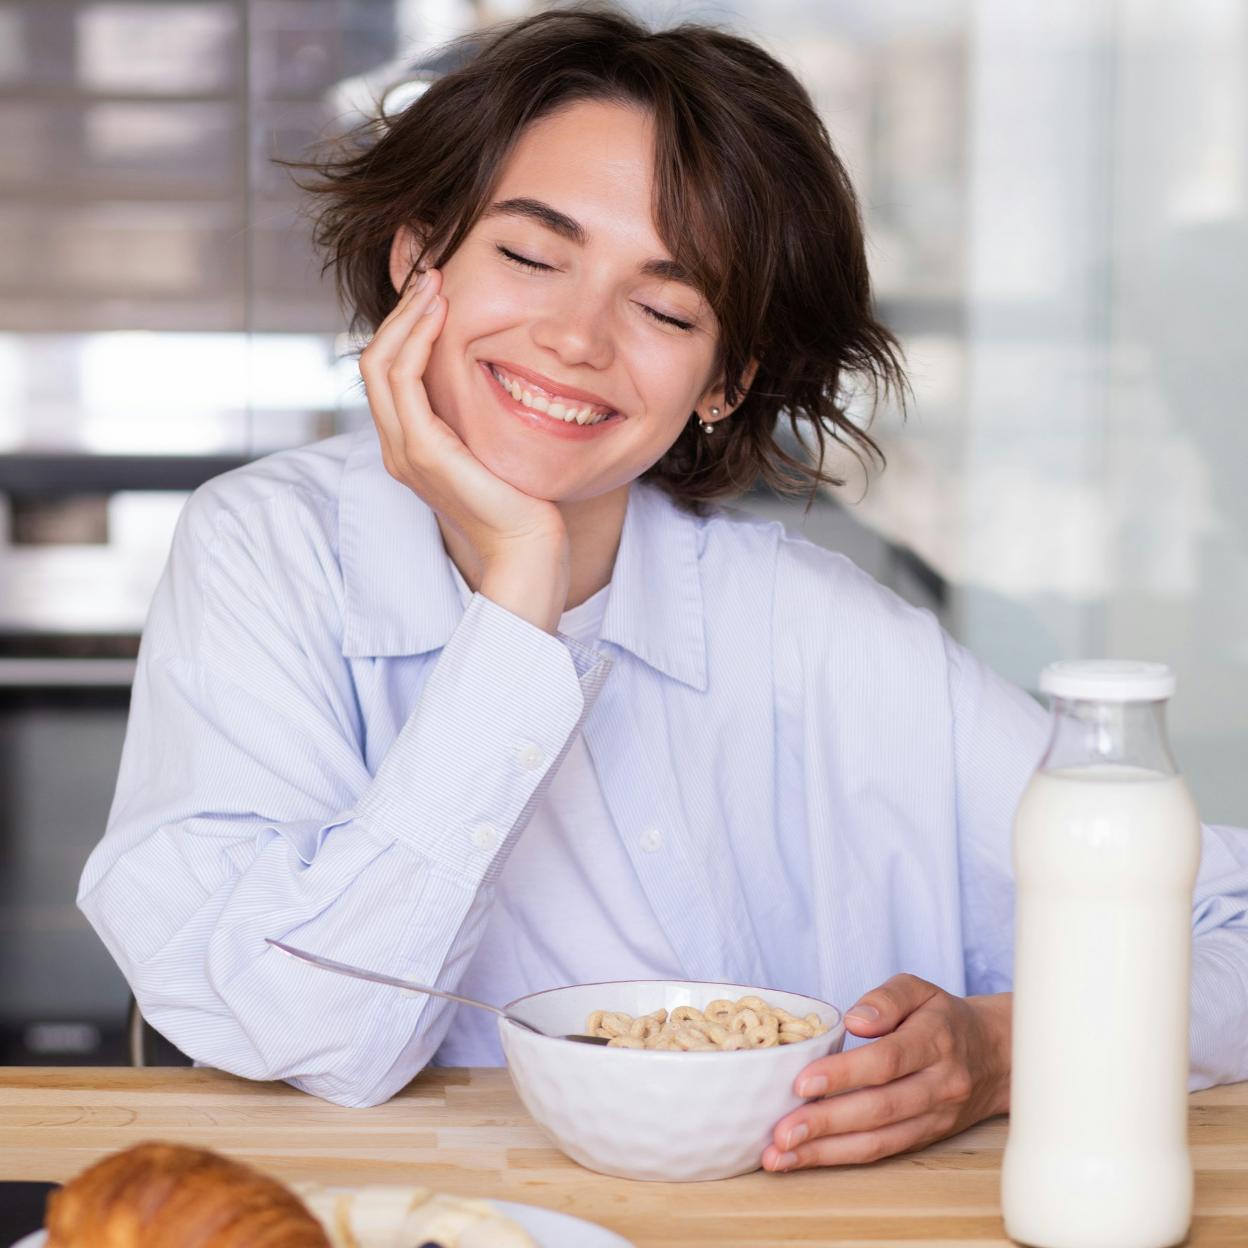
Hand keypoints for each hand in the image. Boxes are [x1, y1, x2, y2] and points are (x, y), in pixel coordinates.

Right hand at [358, 268, 569, 630]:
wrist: (530, 554)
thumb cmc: (524, 506)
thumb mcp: (496, 449)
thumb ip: (481, 419)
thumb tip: (497, 375)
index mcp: (412, 447)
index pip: (390, 372)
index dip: (406, 327)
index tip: (437, 292)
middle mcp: (399, 448)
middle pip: (376, 360)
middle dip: (401, 312)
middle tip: (432, 273)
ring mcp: (406, 451)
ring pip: (381, 364)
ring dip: (406, 317)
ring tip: (435, 283)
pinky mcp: (423, 453)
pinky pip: (403, 383)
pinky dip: (416, 342)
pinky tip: (441, 316)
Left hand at [762, 975, 1011, 1170]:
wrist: (996, 1057)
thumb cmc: (942, 1018)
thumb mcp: (918, 990)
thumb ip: (886, 999)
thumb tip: (855, 1020)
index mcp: (935, 1040)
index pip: (887, 1060)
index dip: (844, 1073)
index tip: (803, 1081)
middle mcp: (939, 1084)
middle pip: (880, 1107)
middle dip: (827, 1123)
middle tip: (782, 1132)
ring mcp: (935, 1117)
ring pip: (879, 1139)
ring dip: (827, 1151)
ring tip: (782, 1155)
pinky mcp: (926, 1138)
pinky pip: (882, 1152)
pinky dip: (841, 1158)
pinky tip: (806, 1158)